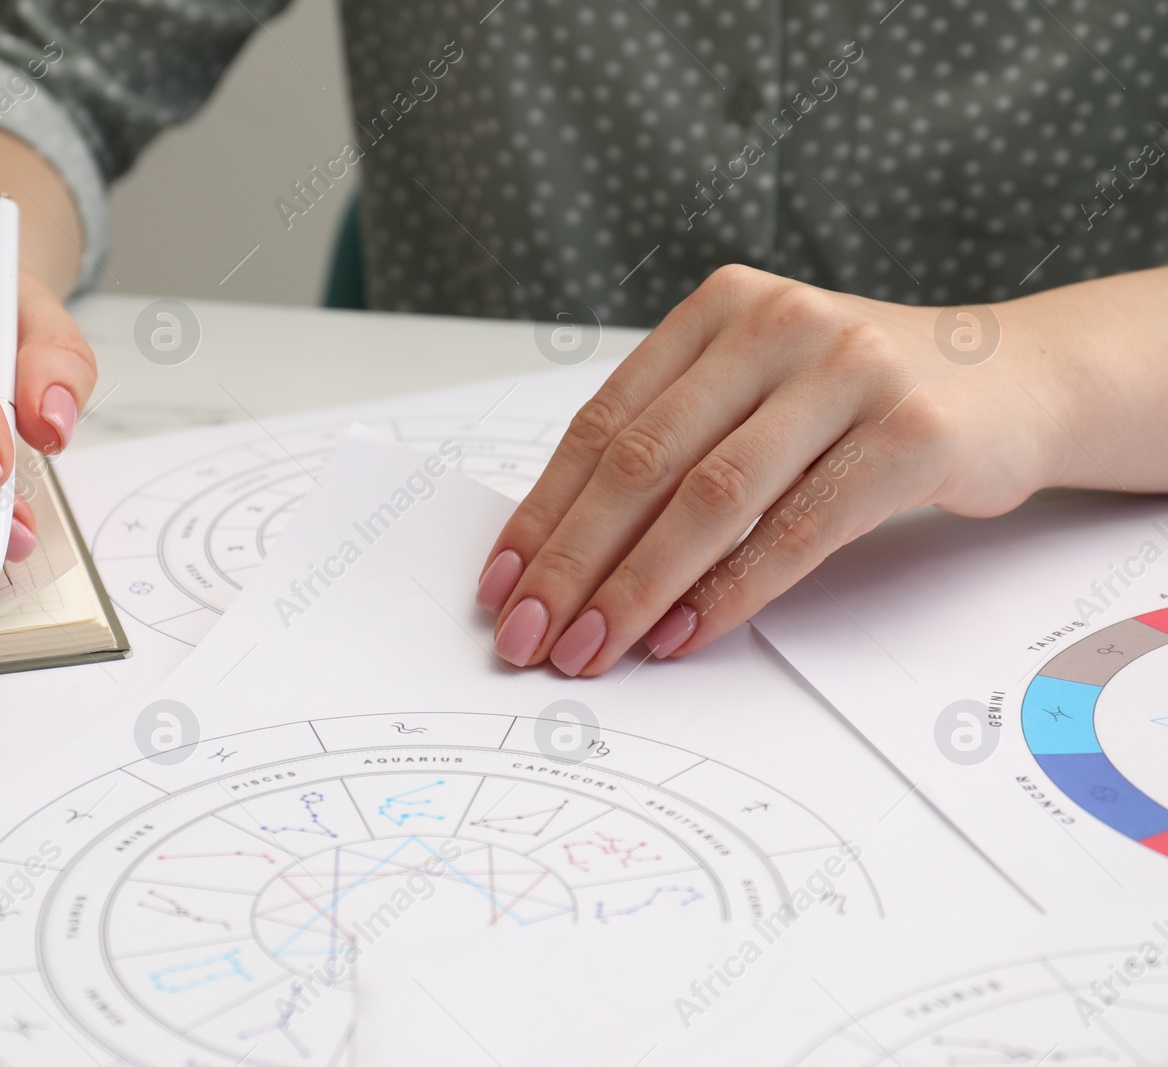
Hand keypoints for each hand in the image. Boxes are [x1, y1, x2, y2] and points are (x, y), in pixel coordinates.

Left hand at [476, 264, 1068, 674]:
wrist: (1016, 382)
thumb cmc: (861, 400)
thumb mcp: (760, 393)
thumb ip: (679, 444)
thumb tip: (567, 555)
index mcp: (720, 311)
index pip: (605, 422)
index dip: (544, 510)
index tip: (502, 582)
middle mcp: (777, 324)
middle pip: (643, 462)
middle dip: (573, 562)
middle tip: (530, 634)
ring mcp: (849, 371)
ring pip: (711, 498)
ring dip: (637, 589)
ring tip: (591, 649)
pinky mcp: (911, 433)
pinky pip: (797, 529)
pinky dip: (729, 593)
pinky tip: (680, 636)